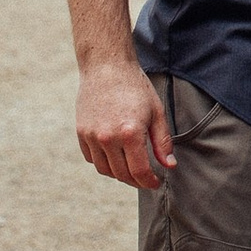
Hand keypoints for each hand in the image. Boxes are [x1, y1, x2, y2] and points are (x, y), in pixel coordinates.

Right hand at [78, 54, 174, 188]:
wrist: (107, 67)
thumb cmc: (135, 87)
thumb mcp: (156, 112)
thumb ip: (162, 142)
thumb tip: (169, 166)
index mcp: (130, 133)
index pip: (140, 171)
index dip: (149, 182)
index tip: (156, 183)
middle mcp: (108, 138)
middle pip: (122, 174)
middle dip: (136, 181)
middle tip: (146, 179)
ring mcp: (91, 136)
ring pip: (105, 170)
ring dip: (119, 174)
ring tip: (131, 170)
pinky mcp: (81, 133)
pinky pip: (91, 158)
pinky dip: (103, 163)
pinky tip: (115, 157)